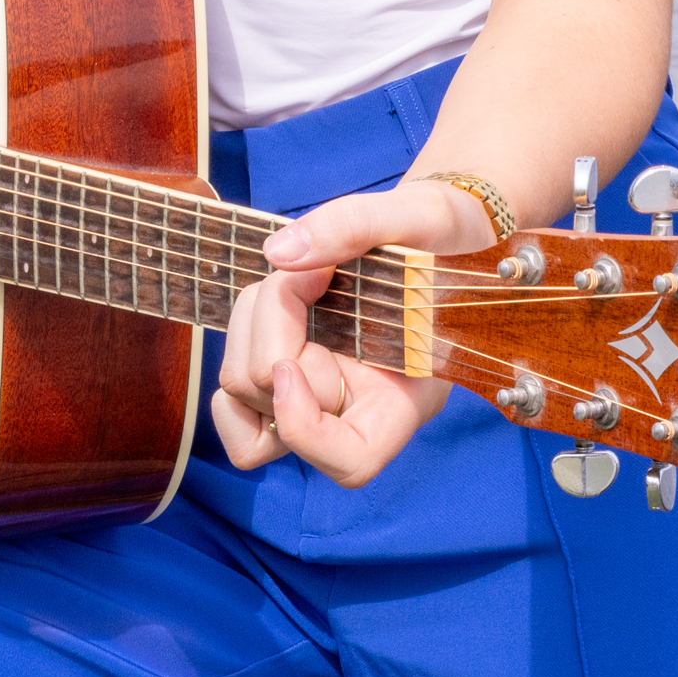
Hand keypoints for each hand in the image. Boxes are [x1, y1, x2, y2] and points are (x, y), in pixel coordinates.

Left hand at [212, 179, 484, 485]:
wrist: (435, 232)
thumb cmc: (444, 234)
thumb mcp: (419, 216)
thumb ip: (355, 227)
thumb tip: (277, 253)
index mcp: (406, 397)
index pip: (351, 460)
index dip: (302, 426)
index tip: (290, 362)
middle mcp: (357, 411)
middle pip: (275, 407)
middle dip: (272, 325)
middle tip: (309, 270)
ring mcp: (318, 397)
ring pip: (243, 393)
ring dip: (252, 322)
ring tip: (296, 276)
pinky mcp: (290, 374)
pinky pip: (234, 396)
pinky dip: (238, 344)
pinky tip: (269, 306)